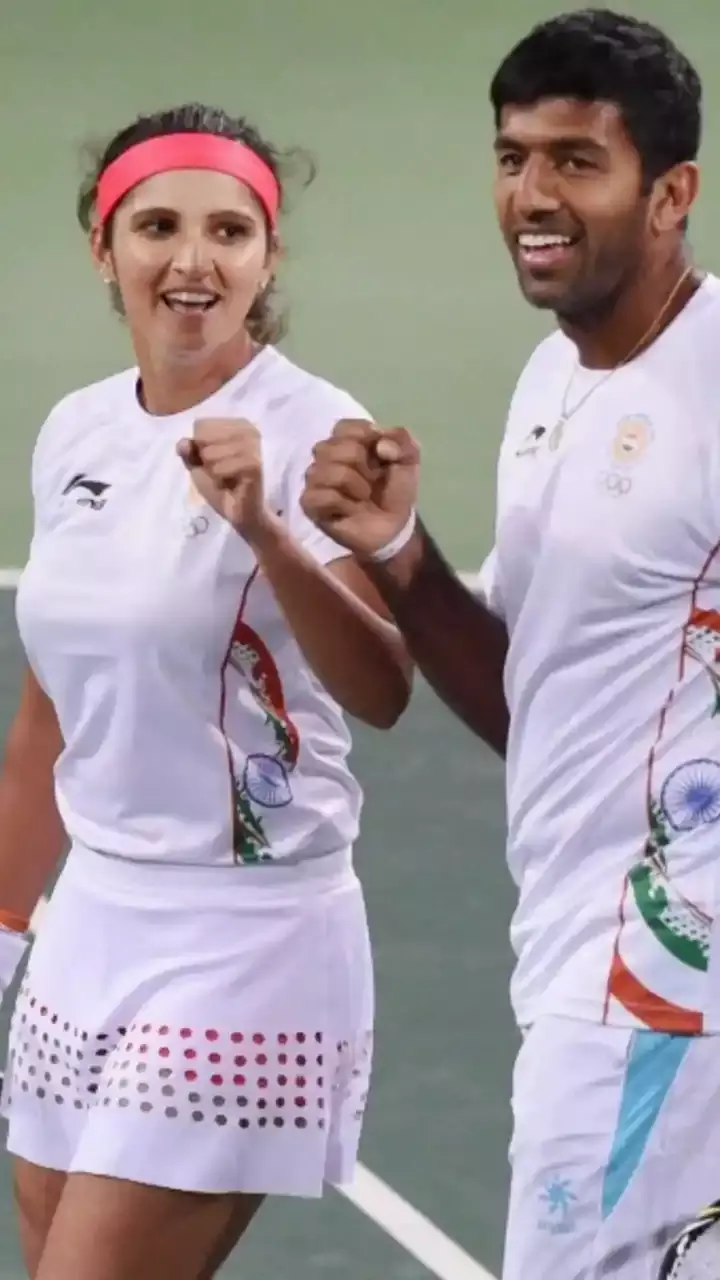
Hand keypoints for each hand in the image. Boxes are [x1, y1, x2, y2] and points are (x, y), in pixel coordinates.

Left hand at [177, 418, 273, 541]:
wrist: (242, 513)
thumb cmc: (222, 487)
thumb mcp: (199, 467)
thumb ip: (189, 452)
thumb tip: (182, 443)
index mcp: (238, 424)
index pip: (201, 425)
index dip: (199, 446)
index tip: (214, 461)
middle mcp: (248, 429)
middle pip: (204, 437)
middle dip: (205, 458)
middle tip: (222, 471)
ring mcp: (253, 446)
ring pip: (211, 452)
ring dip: (212, 470)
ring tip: (226, 478)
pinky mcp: (254, 464)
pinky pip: (220, 467)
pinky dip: (219, 478)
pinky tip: (231, 484)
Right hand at [301, 419, 419, 556]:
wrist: (394, 525)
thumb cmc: (395, 489)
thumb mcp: (408, 458)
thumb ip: (402, 440)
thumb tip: (381, 446)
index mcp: (346, 440)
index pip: (343, 427)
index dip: (365, 438)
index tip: (382, 454)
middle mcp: (326, 456)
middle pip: (333, 446)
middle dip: (362, 464)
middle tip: (373, 480)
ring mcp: (315, 480)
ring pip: (327, 471)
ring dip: (354, 485)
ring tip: (364, 496)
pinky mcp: (310, 504)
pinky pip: (319, 495)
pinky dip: (341, 503)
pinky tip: (350, 509)